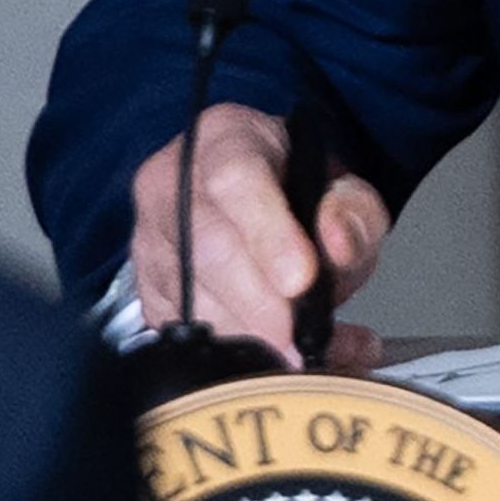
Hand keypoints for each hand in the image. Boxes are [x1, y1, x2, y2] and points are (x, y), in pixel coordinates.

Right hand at [128, 103, 392, 368]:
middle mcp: (172, 183)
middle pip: (207, 248)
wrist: (249, 206)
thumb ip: (353, 211)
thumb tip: (338, 244)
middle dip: (259, 305)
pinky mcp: (147, 290)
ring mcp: (150, 239)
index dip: (268, 233)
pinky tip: (274, 362)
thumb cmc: (293, 194)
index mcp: (225, 139)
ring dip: (250, 339)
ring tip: (308, 355)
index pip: (236, 179)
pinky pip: (182, 333)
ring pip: (190, 299)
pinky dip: (231, 359)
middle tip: (303, 344)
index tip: (301, 280)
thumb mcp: (342, 187)